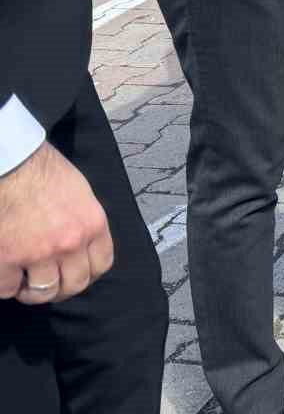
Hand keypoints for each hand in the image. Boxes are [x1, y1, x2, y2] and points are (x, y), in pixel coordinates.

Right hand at [0, 141, 113, 304]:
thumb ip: (83, 222)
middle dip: (60, 288)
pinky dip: (5, 284)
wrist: (12, 163)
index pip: (101, 265)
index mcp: (92, 224)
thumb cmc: (42, 171)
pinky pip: (8, 288)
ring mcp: (39, 253)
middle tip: (46, 283)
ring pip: (43, 292)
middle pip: (74, 285)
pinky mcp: (8, 259)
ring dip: (32, 291)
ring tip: (23, 282)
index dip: (86, 274)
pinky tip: (4, 271)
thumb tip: (80, 245)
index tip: (73, 274)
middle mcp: (71, 242)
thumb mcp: (80, 193)